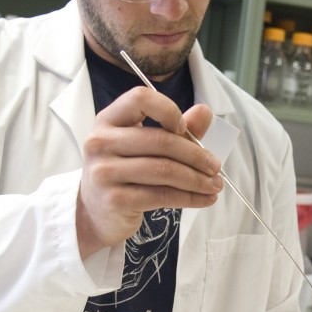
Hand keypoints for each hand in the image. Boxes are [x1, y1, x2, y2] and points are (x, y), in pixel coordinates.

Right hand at [76, 86, 220, 257]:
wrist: (95, 212)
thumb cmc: (125, 173)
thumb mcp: (145, 146)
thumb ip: (176, 129)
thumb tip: (205, 111)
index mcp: (108, 120)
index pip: (140, 99)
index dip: (168, 109)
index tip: (185, 128)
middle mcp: (101, 142)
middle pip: (160, 140)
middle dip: (196, 155)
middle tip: (215, 166)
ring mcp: (104, 172)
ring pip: (164, 170)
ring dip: (197, 180)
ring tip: (215, 185)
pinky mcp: (114, 200)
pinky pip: (162, 195)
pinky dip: (189, 198)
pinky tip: (204, 199)